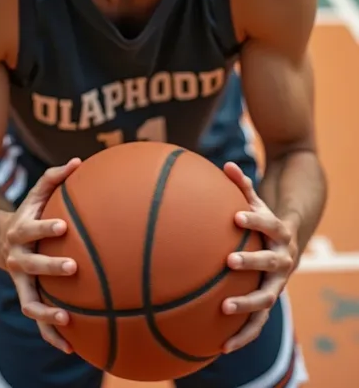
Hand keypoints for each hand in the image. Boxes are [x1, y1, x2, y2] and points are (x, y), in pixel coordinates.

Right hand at [0, 157, 81, 352]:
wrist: (0, 239)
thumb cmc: (28, 212)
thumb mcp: (37, 194)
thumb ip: (54, 178)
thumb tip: (79, 161)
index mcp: (19, 231)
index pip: (30, 229)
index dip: (43, 227)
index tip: (62, 226)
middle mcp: (17, 259)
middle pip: (31, 266)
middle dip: (49, 267)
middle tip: (72, 267)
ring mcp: (20, 282)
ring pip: (29, 302)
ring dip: (46, 313)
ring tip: (66, 320)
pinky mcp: (28, 297)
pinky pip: (38, 320)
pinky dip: (51, 334)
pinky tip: (72, 347)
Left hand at [221, 162, 297, 353]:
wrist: (289, 244)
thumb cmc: (262, 220)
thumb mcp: (256, 202)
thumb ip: (242, 186)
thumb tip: (226, 164)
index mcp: (280, 233)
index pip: (270, 224)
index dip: (256, 219)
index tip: (237, 215)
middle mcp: (283, 260)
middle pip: (272, 263)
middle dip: (252, 261)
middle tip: (229, 261)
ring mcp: (278, 284)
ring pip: (267, 298)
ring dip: (247, 304)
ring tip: (224, 308)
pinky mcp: (269, 301)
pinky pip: (258, 323)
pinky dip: (243, 335)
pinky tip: (221, 347)